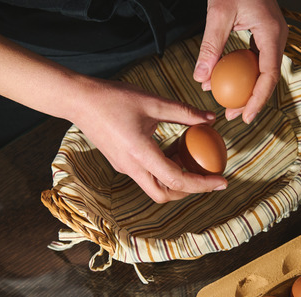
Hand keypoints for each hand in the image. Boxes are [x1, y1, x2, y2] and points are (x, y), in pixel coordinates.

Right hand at [73, 80, 227, 202]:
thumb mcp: (153, 102)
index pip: (177, 180)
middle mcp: (131, 167)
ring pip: (155, 187)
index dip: (203, 185)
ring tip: (192, 158)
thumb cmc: (114, 98)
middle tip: (208, 177)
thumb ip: (184, 113)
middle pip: (164, 194)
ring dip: (176, 180)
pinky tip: (173, 149)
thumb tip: (212, 119)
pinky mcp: (121, 163)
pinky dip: (164, 170)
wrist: (79, 100)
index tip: (222, 182)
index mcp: (140, 154)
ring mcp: (124, 167)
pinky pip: (147, 175)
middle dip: (189, 191)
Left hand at [193, 0, 287, 123]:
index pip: (269, 76)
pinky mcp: (263, 33)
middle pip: (268, 78)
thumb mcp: (217, 13)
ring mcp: (272, 35)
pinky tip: (226, 81)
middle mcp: (277, 37)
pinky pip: (256, 60)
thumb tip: (200, 79)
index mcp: (272, 33)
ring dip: (247, 89)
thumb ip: (210, 47)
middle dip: (252, 100)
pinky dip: (242, 73)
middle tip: (233, 116)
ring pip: (262, 71)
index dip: (258, 100)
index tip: (245, 117)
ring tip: (229, 104)